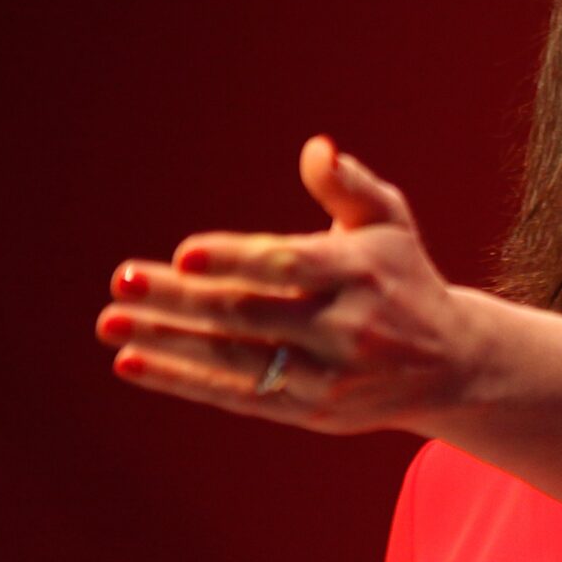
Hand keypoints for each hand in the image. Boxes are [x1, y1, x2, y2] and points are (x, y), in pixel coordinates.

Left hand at [96, 137, 482, 434]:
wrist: (452, 367)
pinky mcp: (309, 412)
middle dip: (180, 299)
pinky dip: (181, 380)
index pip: (289, 266)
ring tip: (110, 322)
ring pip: (234, 359)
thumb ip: (349, 186)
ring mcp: (325, 377)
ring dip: (166, 342)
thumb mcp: (388, 223)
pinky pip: (236, 396)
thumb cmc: (403, 277)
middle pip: (249, 314)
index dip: (236, 260)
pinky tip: (132, 361)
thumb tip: (316, 149)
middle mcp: (345, 329)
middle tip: (122, 280)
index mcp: (362, 273)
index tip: (184, 254)